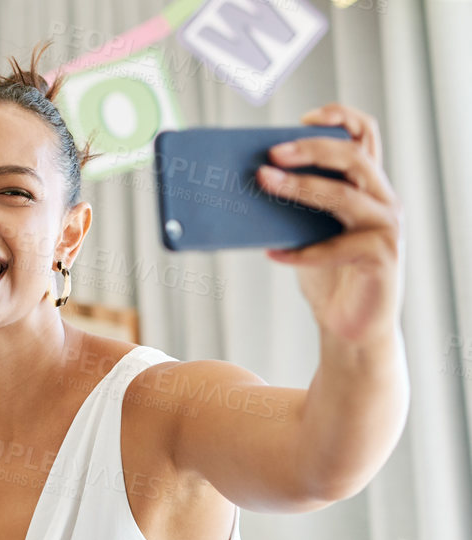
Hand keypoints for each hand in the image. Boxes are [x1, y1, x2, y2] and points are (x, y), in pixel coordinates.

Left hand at [259, 104, 401, 344]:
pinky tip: (273, 254)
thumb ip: (293, 208)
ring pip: (344, 196)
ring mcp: (386, 228)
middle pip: (353, 157)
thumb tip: (247, 184)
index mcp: (368, 185)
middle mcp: (384, 200)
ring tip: (264, 183)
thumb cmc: (327, 275)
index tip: (304, 117)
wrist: (351, 327)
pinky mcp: (382, 258)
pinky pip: (336, 249)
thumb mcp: (308, 233)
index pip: (365, 136)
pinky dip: (301, 253)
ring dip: (301, 188)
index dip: (340, 119)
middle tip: (270, 154)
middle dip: (310, 150)